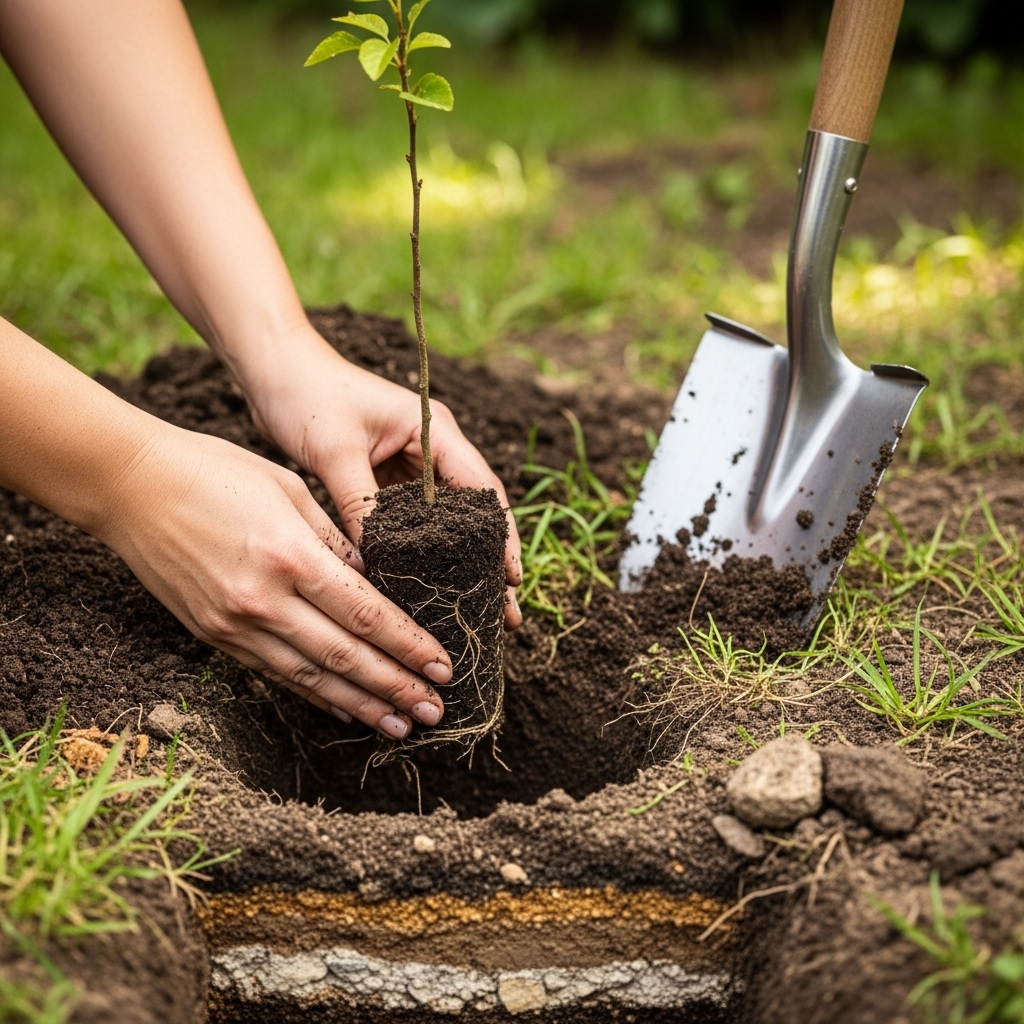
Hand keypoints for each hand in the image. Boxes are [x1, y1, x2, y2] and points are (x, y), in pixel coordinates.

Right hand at [100, 418, 452, 738]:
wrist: (130, 486)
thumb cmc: (215, 473)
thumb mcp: (289, 490)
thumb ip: (336, 540)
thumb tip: (378, 581)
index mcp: (290, 555)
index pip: (365, 613)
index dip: (408, 645)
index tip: (443, 665)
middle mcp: (264, 599)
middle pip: (345, 655)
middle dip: (396, 686)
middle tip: (436, 710)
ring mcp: (235, 624)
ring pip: (312, 677)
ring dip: (361, 705)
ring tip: (401, 725)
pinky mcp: (215, 635)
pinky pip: (276, 673)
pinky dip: (315, 695)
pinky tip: (345, 709)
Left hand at [240, 321, 523, 627]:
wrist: (274, 368)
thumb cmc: (307, 395)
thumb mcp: (336, 453)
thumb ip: (359, 505)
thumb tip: (375, 565)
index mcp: (434, 429)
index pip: (483, 488)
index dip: (501, 535)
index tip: (512, 578)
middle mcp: (432, 445)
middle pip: (473, 508)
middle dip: (489, 557)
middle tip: (504, 607)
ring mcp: (412, 460)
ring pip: (445, 518)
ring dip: (458, 557)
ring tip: (475, 604)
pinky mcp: (389, 474)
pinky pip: (414, 518)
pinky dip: (422, 548)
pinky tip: (427, 580)